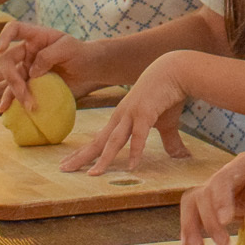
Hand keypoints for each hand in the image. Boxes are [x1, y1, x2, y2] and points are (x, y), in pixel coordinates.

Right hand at [0, 21, 84, 113]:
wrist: (88, 69)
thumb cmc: (79, 53)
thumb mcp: (68, 48)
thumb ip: (49, 56)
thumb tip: (32, 72)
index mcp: (35, 37)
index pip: (14, 29)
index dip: (4, 37)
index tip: (0, 50)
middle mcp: (26, 53)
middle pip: (6, 60)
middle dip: (12, 78)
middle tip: (23, 93)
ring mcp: (25, 69)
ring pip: (6, 80)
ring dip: (10, 93)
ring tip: (21, 106)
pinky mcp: (29, 84)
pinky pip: (13, 92)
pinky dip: (8, 101)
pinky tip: (3, 109)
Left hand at [60, 52, 196, 174]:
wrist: (175, 70)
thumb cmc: (168, 93)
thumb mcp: (165, 122)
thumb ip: (169, 140)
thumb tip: (179, 156)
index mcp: (121, 118)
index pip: (98, 138)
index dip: (84, 152)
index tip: (69, 162)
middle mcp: (121, 117)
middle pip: (98, 141)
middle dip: (81, 157)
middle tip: (64, 169)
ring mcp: (132, 115)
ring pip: (114, 141)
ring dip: (103, 158)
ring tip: (93, 174)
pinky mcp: (146, 113)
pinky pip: (139, 136)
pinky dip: (135, 151)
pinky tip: (132, 166)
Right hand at [179, 147, 244, 244]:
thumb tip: (238, 209)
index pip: (223, 180)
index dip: (221, 201)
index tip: (226, 221)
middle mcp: (229, 174)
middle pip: (204, 193)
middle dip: (207, 220)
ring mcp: (224, 188)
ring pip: (195, 201)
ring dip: (191, 225)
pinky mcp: (224, 202)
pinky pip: (201, 212)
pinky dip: (194, 227)